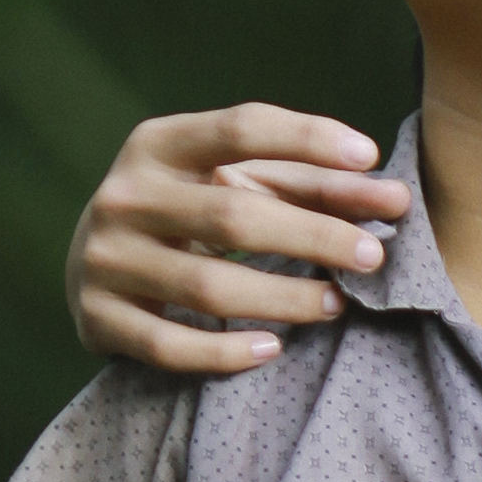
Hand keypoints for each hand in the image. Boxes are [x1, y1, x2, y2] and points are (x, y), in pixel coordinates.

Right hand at [69, 108, 410, 374]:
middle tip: (374, 255)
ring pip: (207, 287)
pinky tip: (273, 348)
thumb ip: (305, 183)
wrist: (89, 260)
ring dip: (284, 298)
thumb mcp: (228, 181)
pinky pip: (169, 346)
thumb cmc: (187, 211)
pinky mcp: (97, 317)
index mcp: (158, 143)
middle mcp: (124, 196)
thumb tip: (392, 196)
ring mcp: (104, 258)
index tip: (370, 158)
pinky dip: (225, 353)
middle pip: (233, 215)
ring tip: (337, 304)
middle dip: (314, 235)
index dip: (307, 139)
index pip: (240, 128)